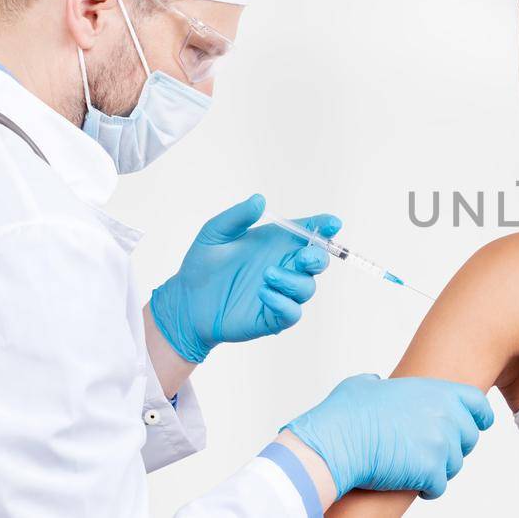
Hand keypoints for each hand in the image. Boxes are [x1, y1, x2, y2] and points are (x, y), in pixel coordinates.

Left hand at [150, 194, 340, 362]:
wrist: (186, 301)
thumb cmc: (202, 266)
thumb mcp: (215, 234)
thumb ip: (237, 217)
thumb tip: (259, 200)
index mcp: (277, 243)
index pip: (310, 232)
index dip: (325, 226)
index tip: (332, 223)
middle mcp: (285, 266)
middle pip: (318, 261)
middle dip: (318, 256)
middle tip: (304, 255)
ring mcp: (282, 292)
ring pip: (307, 287)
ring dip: (293, 280)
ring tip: (266, 275)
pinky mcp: (274, 317)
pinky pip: (292, 312)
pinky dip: (283, 302)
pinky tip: (263, 294)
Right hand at [283, 374, 495, 500]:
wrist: (336, 444)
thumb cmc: (344, 417)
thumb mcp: (364, 385)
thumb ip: (380, 383)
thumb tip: (377, 384)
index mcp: (435, 391)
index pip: (477, 403)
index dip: (479, 416)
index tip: (479, 425)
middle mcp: (445, 415)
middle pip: (468, 438)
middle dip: (453, 448)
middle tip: (431, 453)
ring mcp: (440, 444)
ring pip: (454, 465)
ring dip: (437, 469)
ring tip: (414, 469)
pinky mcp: (431, 470)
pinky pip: (439, 486)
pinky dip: (427, 489)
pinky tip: (412, 485)